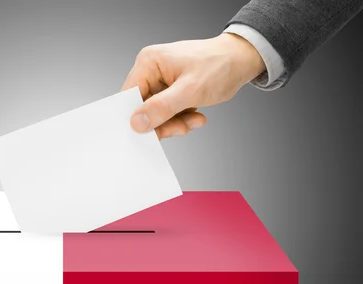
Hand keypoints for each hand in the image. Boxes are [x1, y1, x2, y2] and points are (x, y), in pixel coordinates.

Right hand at [122, 33, 264, 138]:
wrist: (241, 60)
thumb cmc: (220, 65)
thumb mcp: (191, 90)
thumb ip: (162, 107)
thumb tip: (136, 123)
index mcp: (148, 63)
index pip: (129, 96)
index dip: (135, 117)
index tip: (147, 135)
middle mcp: (150, 70)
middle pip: (142, 108)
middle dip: (161, 122)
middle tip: (180, 128)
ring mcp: (160, 81)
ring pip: (155, 114)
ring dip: (174, 123)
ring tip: (194, 120)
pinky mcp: (170, 90)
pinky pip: (167, 112)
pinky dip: (180, 119)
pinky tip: (195, 116)